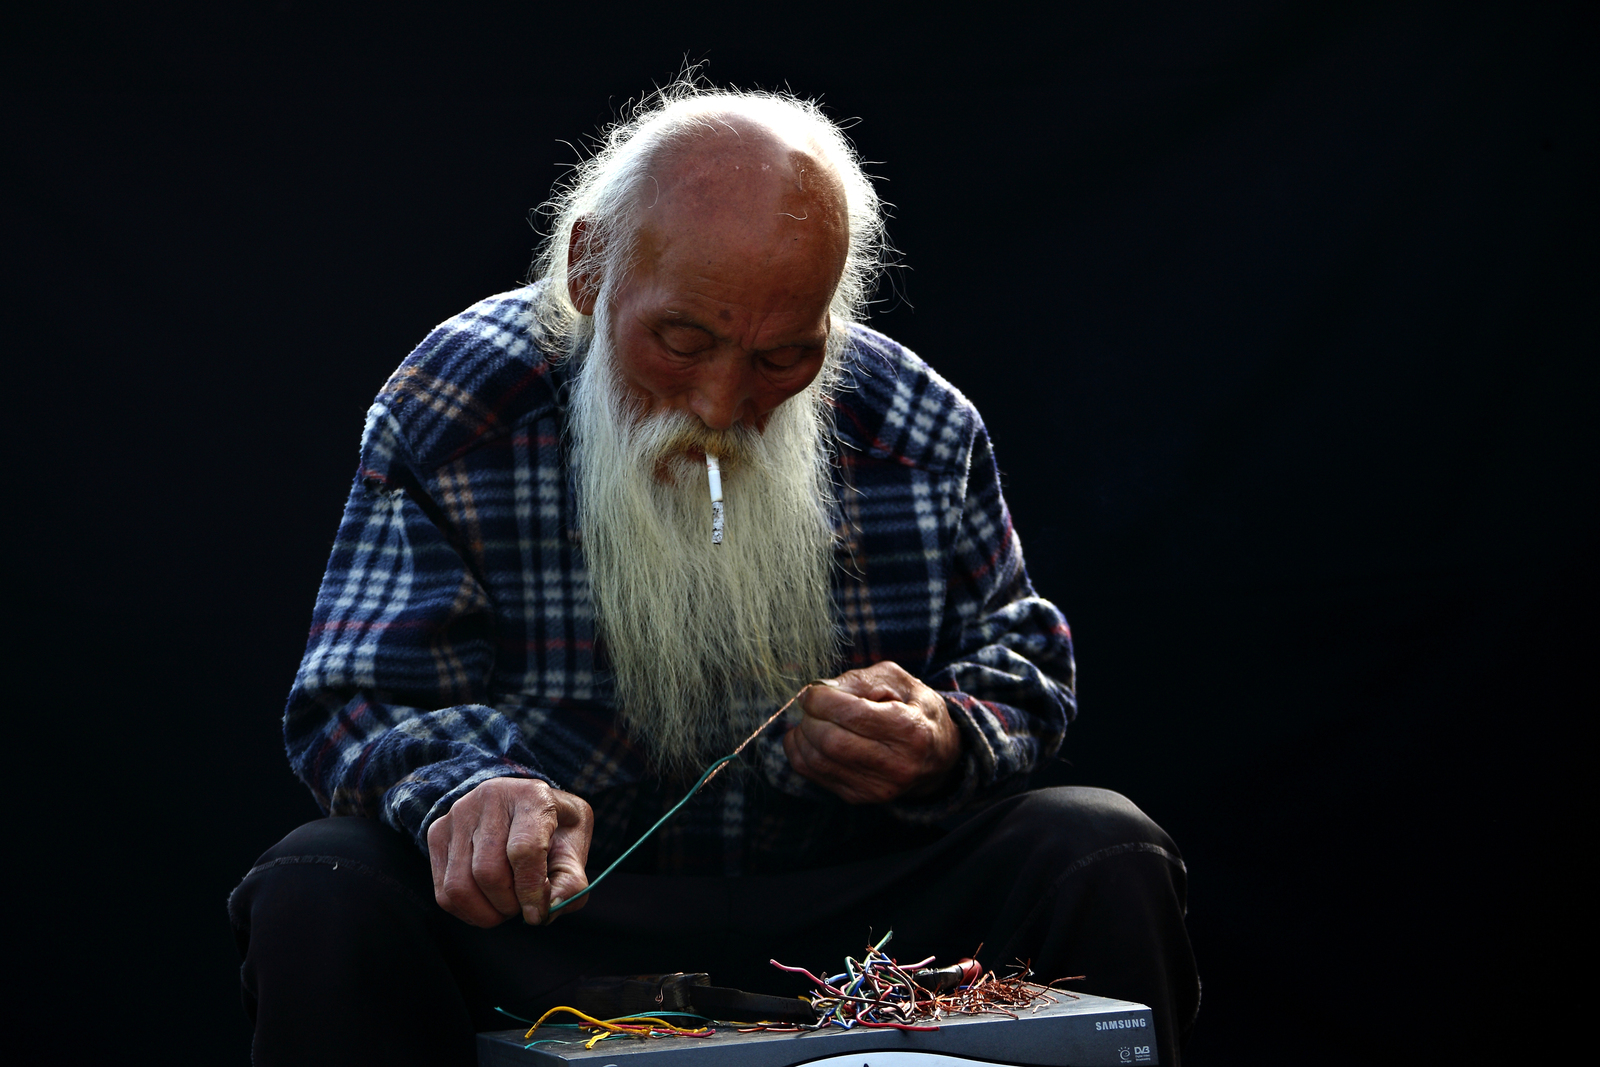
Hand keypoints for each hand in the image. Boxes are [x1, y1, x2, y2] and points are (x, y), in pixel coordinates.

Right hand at [426, 778, 592, 926]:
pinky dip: (466, 911)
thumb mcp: (576, 847)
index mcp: (533, 796)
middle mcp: (491, 797)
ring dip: (486, 912)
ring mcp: (459, 813)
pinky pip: (443, 891)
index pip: (523, 850)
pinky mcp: (437, 832)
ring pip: (460, 885)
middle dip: (508, 904)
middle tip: (522, 907)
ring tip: (505, 906)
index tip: (538, 914)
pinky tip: (486, 904)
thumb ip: (572, 880)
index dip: (530, 890)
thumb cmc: (555, 830)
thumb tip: (549, 909)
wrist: (523, 804)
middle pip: (488, 871)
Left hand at [783, 661, 961, 803]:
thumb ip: (859, 680)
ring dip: (802, 735)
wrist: (938, 755)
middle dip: (809, 717)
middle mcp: (895, 764)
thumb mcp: (898, 681)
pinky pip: (813, 776)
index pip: (849, 715)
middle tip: (813, 705)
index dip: (820, 699)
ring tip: (812, 720)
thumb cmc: (914, 709)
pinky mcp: (860, 797)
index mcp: (908, 728)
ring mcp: (876, 787)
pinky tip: (810, 739)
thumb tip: (818, 691)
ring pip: (816, 761)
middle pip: (830, 741)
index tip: (815, 691)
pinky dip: (801, 753)